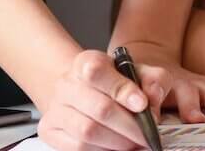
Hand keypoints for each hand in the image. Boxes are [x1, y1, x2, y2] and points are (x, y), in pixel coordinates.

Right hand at [35, 46, 204, 150]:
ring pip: (88, 132)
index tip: (142, 105)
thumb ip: (152, 79)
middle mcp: (66, 84)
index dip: (122, 90)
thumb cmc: (114, 82)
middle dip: (130, 127)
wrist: (82, 90)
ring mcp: (55, 109)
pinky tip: (117, 147)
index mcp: (86, 62)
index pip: (98, 71)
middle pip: (99, 109)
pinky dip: (102, 150)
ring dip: (118, 143)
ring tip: (135, 144)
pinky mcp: (51, 131)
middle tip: (148, 137)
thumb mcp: (137, 72)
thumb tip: (153, 96)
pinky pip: (77, 148)